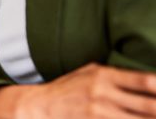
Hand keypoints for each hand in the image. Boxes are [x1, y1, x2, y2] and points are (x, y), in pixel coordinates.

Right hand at [0, 63, 155, 118]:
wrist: (41, 106)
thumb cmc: (67, 88)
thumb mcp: (89, 72)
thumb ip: (115, 74)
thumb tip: (147, 79)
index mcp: (104, 76)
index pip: (145, 81)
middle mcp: (104, 94)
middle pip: (150, 106)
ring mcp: (100, 113)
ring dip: (150, 118)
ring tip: (153, 115)